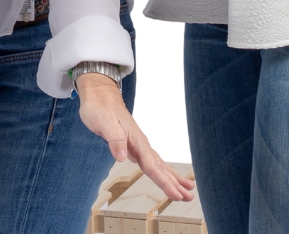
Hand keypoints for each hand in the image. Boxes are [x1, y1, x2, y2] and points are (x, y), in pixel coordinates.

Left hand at [75, 73, 193, 201]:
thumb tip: (123, 157)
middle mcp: (139, 143)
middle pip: (160, 167)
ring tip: (187, 189)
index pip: (152, 166)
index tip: (177, 194)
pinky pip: (151, 160)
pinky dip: (161, 169)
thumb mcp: (104, 122)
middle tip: (189, 197)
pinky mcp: (133, 143)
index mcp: (135, 140)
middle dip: (175, 183)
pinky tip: (166, 174)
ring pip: (158, 164)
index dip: (165, 182)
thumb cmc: (100, 106)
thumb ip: (114, 138)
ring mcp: (138, 143)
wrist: (99, 92)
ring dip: (172, 177)